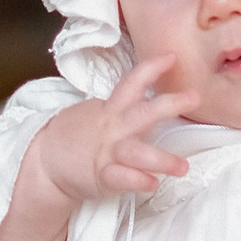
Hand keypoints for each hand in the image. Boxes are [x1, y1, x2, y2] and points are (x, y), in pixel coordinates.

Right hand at [25, 56, 197, 208]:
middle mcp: (113, 128)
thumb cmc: (78, 137)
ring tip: (183, 167)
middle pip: (143, 112)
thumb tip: (150, 97)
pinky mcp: (102, 176)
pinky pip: (122, 178)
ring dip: (162, 159)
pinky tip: (153, 184)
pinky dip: (138, 180)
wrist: (46, 164)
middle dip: (170, 104)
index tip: (173, 57)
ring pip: (137, 152)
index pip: (132, 83)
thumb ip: (122, 108)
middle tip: (194, 97)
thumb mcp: (97, 114)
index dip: (152, 68)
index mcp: (112, 110)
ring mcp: (108, 152)